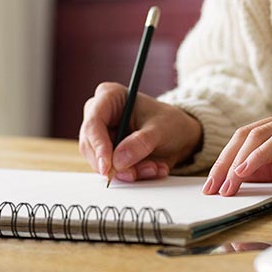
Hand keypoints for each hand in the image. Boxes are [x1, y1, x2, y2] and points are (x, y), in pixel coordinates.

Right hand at [78, 82, 202, 182]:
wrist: (180, 135)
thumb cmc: (169, 122)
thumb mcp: (161, 130)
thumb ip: (140, 143)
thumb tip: (118, 160)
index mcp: (109, 96)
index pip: (93, 123)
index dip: (98, 146)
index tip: (108, 166)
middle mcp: (99, 115)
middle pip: (91, 146)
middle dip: (115, 164)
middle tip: (135, 173)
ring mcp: (101, 136)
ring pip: (100, 162)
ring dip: (127, 171)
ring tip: (153, 167)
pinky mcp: (107, 154)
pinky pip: (111, 171)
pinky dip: (132, 174)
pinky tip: (151, 167)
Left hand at [203, 106, 271, 195]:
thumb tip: (248, 176)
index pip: (247, 139)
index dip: (227, 160)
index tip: (215, 184)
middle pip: (244, 135)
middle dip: (224, 162)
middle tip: (211, 187)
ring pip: (256, 135)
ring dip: (237, 161)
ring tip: (226, 184)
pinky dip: (258, 155)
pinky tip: (246, 170)